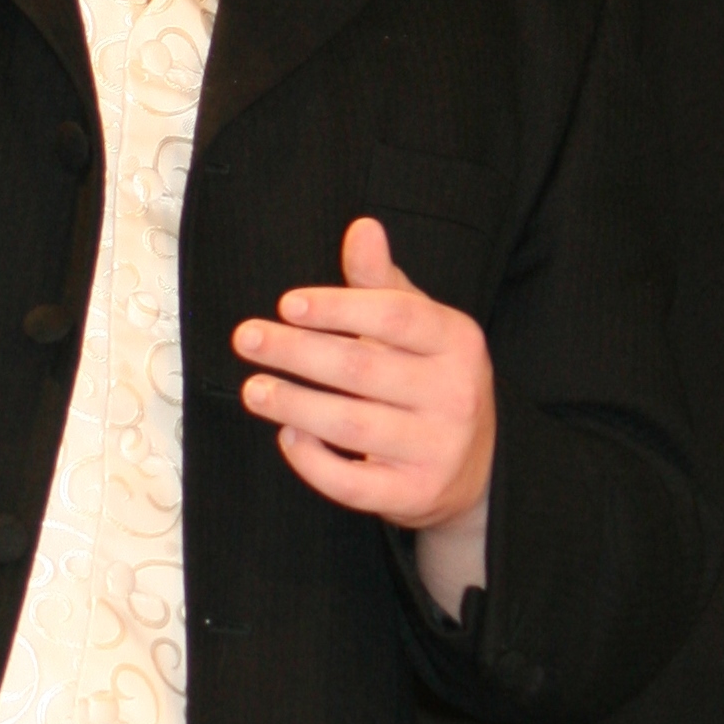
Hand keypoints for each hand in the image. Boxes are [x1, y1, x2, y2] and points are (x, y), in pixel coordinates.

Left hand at [232, 218, 494, 531]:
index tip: (287, 305)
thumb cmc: (432, 378)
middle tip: (247, 338)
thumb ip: (383, 282)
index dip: (336, 307)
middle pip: (361, 366)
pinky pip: (353, 483)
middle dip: (295, 351)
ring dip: (293, 403)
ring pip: (351, 424)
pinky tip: (288, 435)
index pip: (394, 315)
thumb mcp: (420, 325)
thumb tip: (362, 228)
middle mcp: (455, 394)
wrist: (477, 468)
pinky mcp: (415, 494)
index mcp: (457, 342)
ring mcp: (438, 449)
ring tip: (254, 388)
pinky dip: (313, 460)